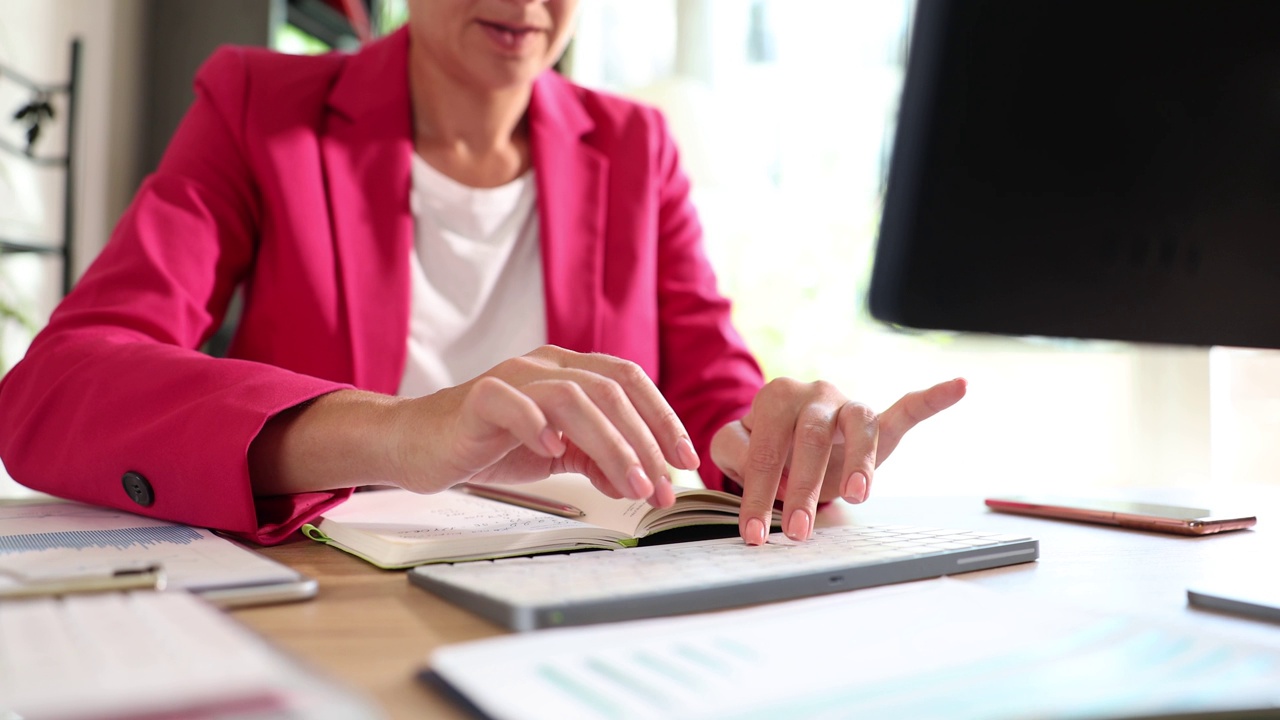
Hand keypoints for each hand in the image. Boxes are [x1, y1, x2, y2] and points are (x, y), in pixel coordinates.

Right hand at [391, 346, 698, 505]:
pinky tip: (554, 452)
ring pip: (574, 397)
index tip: (684, 460)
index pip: (629, 381)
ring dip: (609, 443)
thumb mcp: (556, 453)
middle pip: (610, 390)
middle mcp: (545, 365)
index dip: (663, 417)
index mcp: (568, 371)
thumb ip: (596, 460)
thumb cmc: (488, 443)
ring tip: (629, 483)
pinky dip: (538, 424)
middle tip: (661, 486)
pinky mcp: (477, 399)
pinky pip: (512, 402)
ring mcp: (511, 378)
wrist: (418, 443)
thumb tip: (639, 481)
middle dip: (644, 441)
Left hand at [709, 377, 966, 544]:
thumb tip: (745, 458)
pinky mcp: (878, 419)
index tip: (754, 534)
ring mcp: (848, 404)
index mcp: (775, 398)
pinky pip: (907, 407)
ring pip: (859, 426)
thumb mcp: (737, 448)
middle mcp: (814, 393)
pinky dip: (934, 398)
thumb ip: (732, 449)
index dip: (757, 494)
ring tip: (857, 496)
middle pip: (810, 437)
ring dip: (859, 463)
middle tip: (796, 531)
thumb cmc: (767, 446)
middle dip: (802, 488)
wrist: (791, 433)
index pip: (766, 450)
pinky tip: (958, 386)